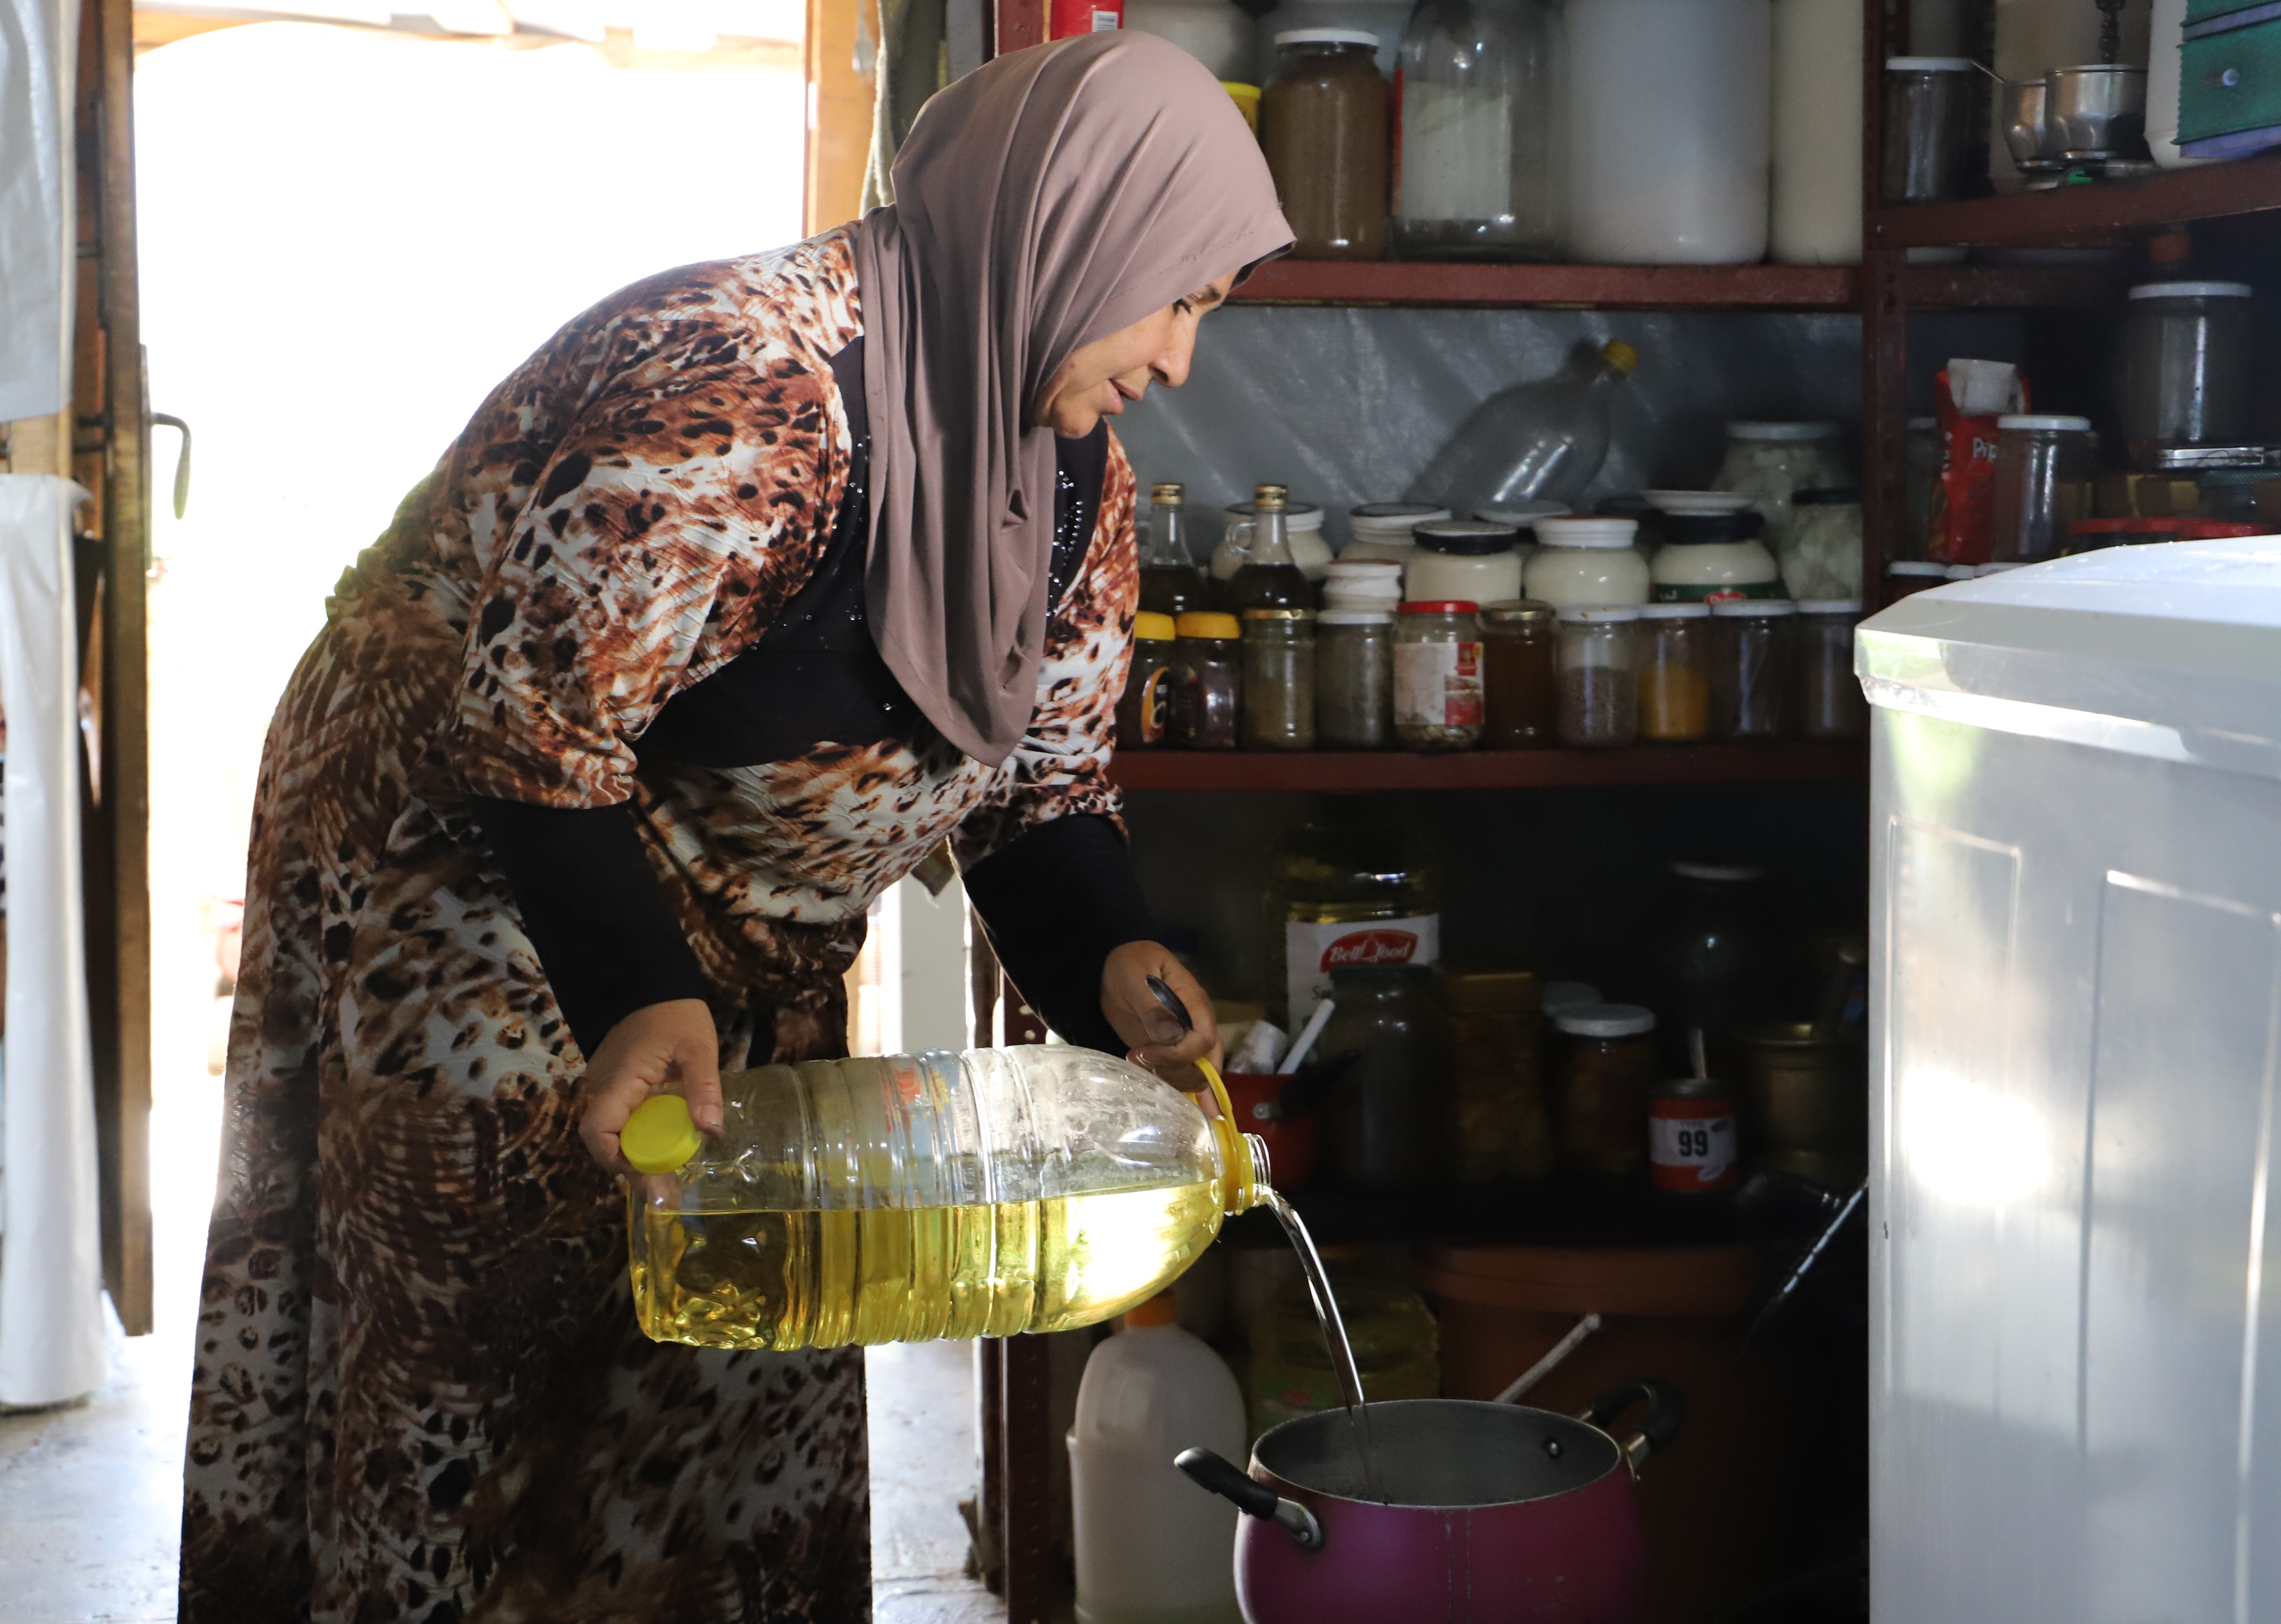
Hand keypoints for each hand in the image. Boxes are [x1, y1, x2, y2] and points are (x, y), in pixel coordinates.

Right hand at [577, 998, 721, 1175]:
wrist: (654, 984)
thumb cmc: (676, 1013)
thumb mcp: (698, 1047)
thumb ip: (704, 1086)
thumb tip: (711, 1130)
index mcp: (618, 1079)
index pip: (598, 1131)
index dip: (617, 1161)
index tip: (649, 1177)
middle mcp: (602, 1087)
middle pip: (604, 1141)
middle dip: (631, 1169)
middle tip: (664, 1192)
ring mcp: (606, 1086)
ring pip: (611, 1133)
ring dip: (634, 1157)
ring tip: (665, 1180)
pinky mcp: (616, 1086)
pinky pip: (620, 1120)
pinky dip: (637, 1139)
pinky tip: (661, 1150)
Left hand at [1100, 941, 1221, 1089]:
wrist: (1114, 972)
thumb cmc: (1129, 965)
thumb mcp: (1136, 975)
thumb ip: (1152, 1005)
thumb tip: (1171, 1034)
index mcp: (1193, 1002)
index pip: (1204, 1038)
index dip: (1180, 1054)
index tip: (1146, 1052)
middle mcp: (1195, 1024)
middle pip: (1208, 1062)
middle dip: (1178, 1073)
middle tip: (1142, 1061)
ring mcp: (1185, 1040)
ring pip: (1198, 1074)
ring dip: (1170, 1080)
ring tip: (1138, 1062)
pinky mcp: (1171, 1053)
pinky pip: (1183, 1076)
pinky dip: (1180, 1091)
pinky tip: (1176, 1101)